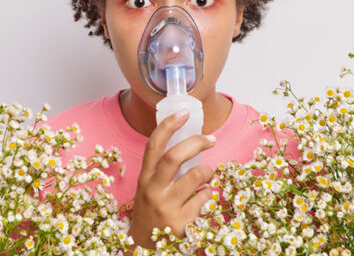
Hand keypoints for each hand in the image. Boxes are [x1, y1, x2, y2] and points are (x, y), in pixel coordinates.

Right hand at [126, 109, 216, 249]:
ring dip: (208, 170)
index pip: (154, 145)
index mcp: (145, 177)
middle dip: (196, 142)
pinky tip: (204, 196)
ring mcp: (166, 207)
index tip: (183, 112)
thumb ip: (163, 169)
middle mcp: (153, 190)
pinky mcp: (180, 223)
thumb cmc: (150, 211)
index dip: (168, 125)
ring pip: (195, 176)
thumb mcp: (149, 187)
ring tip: (209, 173)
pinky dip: (208, 193)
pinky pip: (204, 198)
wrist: (143, 246)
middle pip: (174, 156)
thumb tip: (191, 144)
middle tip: (211, 139)